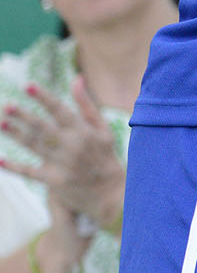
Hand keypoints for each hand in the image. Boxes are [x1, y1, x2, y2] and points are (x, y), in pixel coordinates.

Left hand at [1, 77, 123, 232]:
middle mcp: (73, 146)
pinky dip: (14, 166)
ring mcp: (62, 164)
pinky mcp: (54, 181)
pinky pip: (30, 172)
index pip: (61, 110)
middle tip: (7, 105)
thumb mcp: (103, 129)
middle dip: (24, 116)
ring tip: (1, 123)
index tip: (28, 85)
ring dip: (16, 134)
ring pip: (34, 146)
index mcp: (85, 131)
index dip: (44, 98)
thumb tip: (76, 78)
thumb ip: (87, 105)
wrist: (110, 193)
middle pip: (43, 128)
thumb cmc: (105, 156)